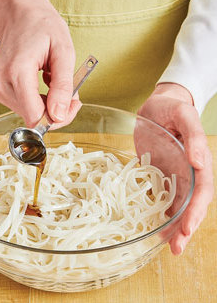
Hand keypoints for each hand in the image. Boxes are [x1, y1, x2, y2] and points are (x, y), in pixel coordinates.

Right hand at [0, 0, 80, 127]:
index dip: (58, 117)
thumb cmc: (42, 26)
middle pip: (33, 118)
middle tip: (69, 91)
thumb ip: (63, 86)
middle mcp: (0, 83)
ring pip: (29, 114)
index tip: (73, 103)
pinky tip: (42, 83)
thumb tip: (59, 116)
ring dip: (47, 105)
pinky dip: (37, 101)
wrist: (18, 14)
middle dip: (56, 110)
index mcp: (17, 71)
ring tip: (54, 81)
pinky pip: (23, 107)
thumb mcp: (63, 51)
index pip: (35, 116)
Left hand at [138, 83, 213, 254]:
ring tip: (166, 246)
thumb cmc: (172, 107)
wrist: (156, 105)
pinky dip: (159, 213)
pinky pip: (161, 197)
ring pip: (177, 206)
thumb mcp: (184, 115)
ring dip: (173, 226)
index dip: (196, 211)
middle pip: (191, 205)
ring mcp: (173, 176)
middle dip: (185, 228)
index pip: (202, 192)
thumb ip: (194, 136)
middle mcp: (188, 173)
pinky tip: (153, 226)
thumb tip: (200, 163)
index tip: (186, 228)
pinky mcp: (158, 175)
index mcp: (198, 162)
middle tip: (175, 248)